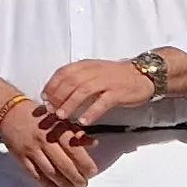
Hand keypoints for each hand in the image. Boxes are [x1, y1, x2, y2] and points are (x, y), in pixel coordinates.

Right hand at [0, 95, 95, 186]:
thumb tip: (93, 143)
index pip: (74, 149)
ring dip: (63, 183)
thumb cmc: (37, 115)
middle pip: (63, 164)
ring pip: (50, 172)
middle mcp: (44, 140)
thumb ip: (76, 132)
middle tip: (83, 184)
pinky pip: (35, 174)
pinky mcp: (21, 157)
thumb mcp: (58, 118)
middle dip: (75, 177)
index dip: (85, 163)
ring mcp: (31, 150)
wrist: (9, 111)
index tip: (92, 172)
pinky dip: (46, 184)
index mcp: (55, 129)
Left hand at [41, 58, 157, 130]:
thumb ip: (78, 81)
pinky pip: (102, 103)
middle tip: (50, 110)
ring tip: (62, 116)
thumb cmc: (115, 77)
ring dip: (70, 104)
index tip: (44, 98)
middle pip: (70, 82)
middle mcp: (94, 71)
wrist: (143, 75)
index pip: (63, 72)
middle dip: (58, 96)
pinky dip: (91, 112)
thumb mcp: (94, 72)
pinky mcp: (118, 92)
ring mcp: (106, 81)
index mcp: (86, 65)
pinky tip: (84, 122)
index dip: (51, 85)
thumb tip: (57, 95)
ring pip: (83, 91)